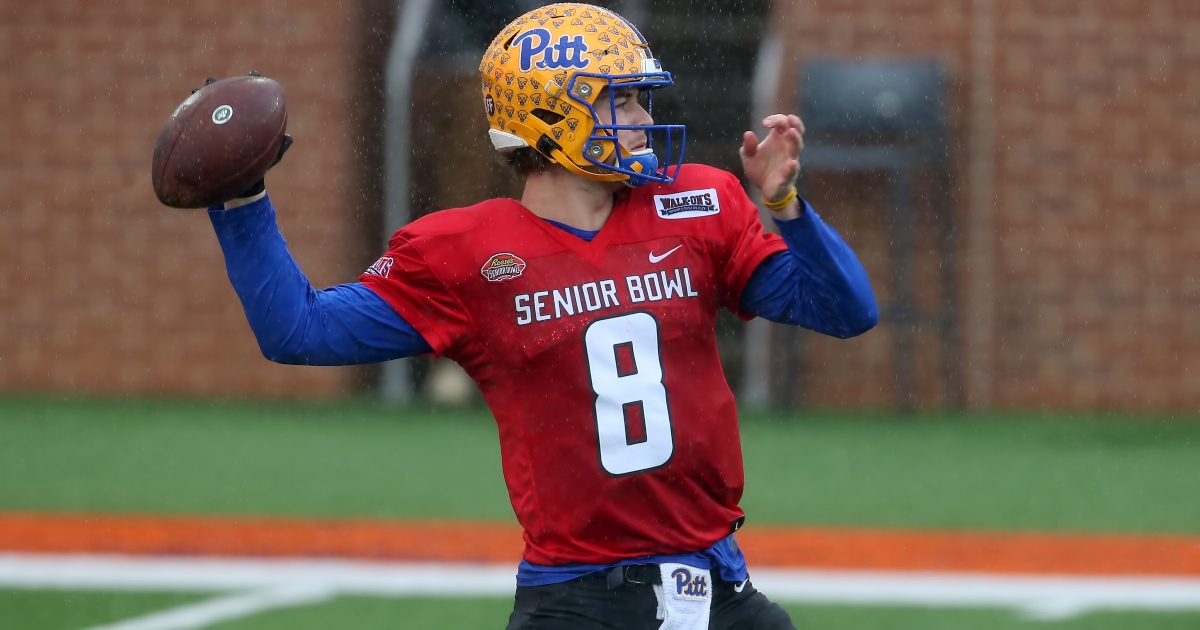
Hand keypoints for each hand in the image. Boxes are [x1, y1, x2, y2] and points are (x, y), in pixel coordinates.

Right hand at [192, 72, 292, 201]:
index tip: (253, 74)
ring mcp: (218, 133)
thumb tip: (289, 138)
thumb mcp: (271, 159)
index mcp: (249, 125)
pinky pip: (198, 132)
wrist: (243, 189)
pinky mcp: (207, 143)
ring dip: (202, 98)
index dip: (251, 85)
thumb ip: (279, 148)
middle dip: (220, 87)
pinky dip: (191, 122)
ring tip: (198, 88)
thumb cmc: (259, 171)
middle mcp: (232, 125)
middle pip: (226, 101)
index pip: (250, 101)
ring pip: (208, 112)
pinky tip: (184, 114)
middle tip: (213, 79)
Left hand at [740, 114, 804, 203]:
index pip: (782, 123)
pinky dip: (792, 168)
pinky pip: (792, 171)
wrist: (763, 189)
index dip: (775, 119)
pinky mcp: (788, 176)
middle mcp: (786, 147)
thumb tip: (748, 133)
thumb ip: (748, 145)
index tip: (764, 123)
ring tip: (792, 132)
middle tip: (789, 118)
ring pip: (798, 147)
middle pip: (797, 131)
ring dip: (796, 139)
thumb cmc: (759, 168)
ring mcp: (789, 160)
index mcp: (778, 139)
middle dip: (795, 122)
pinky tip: (792, 163)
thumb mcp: (748, 155)